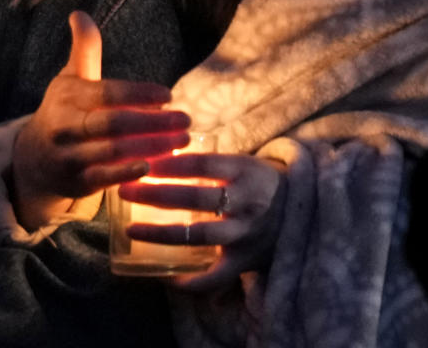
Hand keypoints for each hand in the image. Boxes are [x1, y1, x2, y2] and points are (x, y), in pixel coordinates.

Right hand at [12, 11, 190, 230]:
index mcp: (68, 96)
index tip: (168, 94)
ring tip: (181, 142)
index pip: (106, 93)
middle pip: (113, 123)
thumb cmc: (63, 111)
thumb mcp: (70, 78)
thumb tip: (80, 13)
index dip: (138, 93)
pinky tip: (154, 167)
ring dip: (151, 148)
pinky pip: (104, 179)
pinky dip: (128, 174)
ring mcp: (69, 156)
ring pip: (113, 152)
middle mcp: (65, 126)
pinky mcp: (75, 183)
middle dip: (153, 122)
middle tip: (185, 119)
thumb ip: (84, 49)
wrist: (32, 160)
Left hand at [118, 151, 285, 289]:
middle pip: (197, 198)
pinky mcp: (245, 261)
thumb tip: (160, 147)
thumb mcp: (241, 162)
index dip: (171, 163)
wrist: (302, 213)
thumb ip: (208, 160)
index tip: (142, 161)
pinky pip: (216, 276)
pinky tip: (165, 276)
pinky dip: (191, 281)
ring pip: (200, 236)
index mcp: (245, 171)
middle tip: (125, 190)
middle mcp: (247, 202)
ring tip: (131, 230)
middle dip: (157, 194)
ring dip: (162, 234)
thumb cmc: (260, 182)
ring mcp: (246, 234)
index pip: (203, 164)